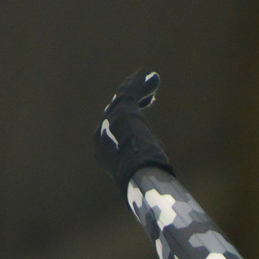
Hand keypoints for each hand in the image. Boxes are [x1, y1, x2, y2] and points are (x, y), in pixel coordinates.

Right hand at [94, 69, 173, 194]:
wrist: (138, 177)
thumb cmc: (141, 182)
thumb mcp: (140, 172)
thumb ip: (143, 164)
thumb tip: (157, 160)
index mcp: (102, 152)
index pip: (113, 131)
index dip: (128, 124)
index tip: (142, 123)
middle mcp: (101, 135)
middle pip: (116, 111)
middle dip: (131, 103)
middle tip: (147, 99)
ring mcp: (110, 121)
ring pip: (123, 99)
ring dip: (138, 90)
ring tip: (152, 81)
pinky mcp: (123, 110)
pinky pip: (130, 92)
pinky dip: (139, 83)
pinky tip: (150, 76)